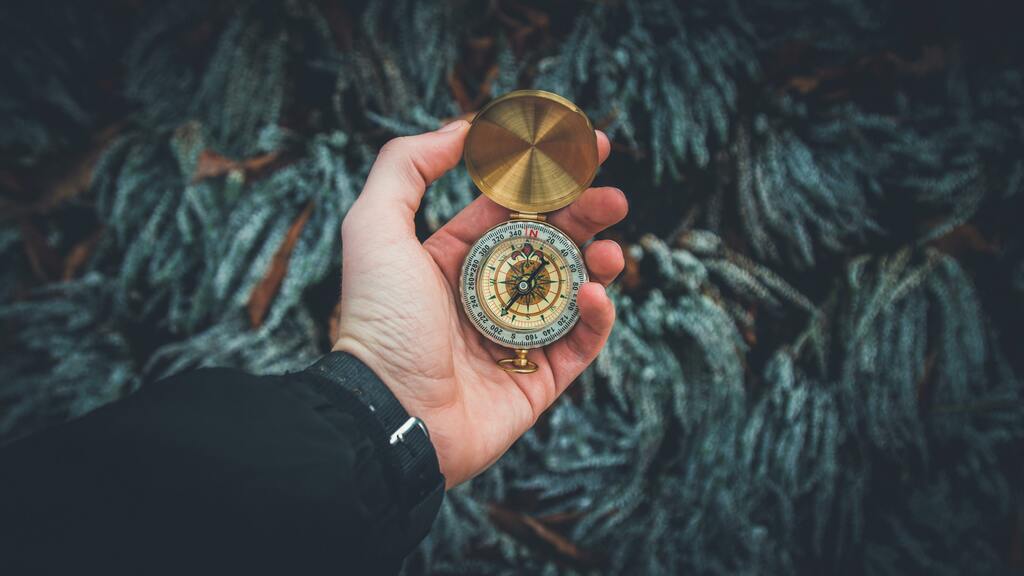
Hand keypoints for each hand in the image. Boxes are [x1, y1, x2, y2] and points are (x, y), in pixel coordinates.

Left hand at [333, 120, 626, 486]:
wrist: (390, 415)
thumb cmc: (379, 321)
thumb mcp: (374, 227)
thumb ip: (407, 168)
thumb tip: (461, 129)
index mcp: (451, 259)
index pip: (509, 210)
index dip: (546, 180)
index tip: (583, 150)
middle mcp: (486, 294)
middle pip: (550, 244)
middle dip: (586, 216)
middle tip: (614, 197)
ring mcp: (515, 338)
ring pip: (572, 291)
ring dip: (598, 265)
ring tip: (611, 251)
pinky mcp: (538, 380)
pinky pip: (580, 344)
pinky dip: (596, 318)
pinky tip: (595, 295)